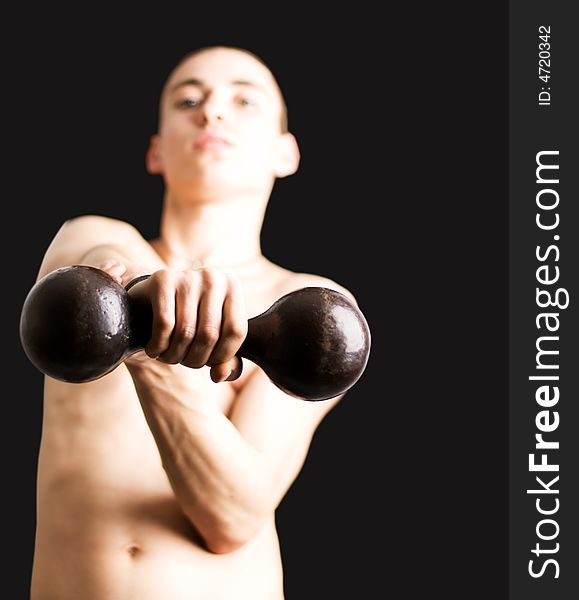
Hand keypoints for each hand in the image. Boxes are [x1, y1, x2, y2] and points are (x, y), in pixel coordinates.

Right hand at [100, 262, 246, 382]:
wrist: (148, 303)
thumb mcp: (212, 340)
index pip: (236, 331)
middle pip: (210, 334)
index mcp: (233, 287)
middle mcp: (214, 277)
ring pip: (186, 332)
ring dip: (174, 356)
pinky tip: (154, 349)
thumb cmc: (188, 323)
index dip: (222, 355)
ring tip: (168, 357)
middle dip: (195, 359)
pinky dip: (158, 346)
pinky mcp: (162, 279)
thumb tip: (220, 375)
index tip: (208, 362)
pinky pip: (164, 324)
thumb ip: (225, 360)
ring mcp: (188, 276)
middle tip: (183, 362)